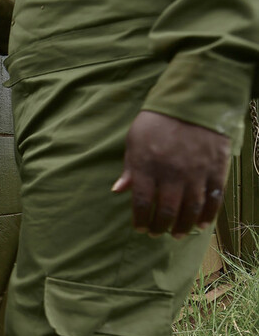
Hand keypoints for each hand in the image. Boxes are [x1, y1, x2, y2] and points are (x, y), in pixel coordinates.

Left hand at [112, 111, 230, 237]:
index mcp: (147, 166)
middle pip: (167, 210)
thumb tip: (118, 190)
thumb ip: (129, 168)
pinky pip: (213, 198)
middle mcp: (171, 174)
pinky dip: (208, 214)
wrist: (192, 102)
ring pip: (191, 209)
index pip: (142, 203)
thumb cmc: (157, 121)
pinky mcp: (216, 169)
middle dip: (161, 227)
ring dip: (184, 226)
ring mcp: (196, 172)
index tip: (140, 229)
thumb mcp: (134, 140)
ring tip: (178, 234)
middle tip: (158, 234)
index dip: (141, 220)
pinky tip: (201, 223)